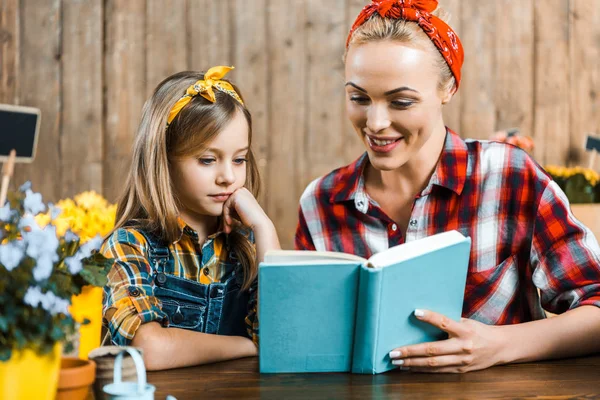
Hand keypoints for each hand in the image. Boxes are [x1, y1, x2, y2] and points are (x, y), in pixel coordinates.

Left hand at [222, 187, 270, 233]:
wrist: (259, 222)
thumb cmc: (251, 220)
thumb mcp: (239, 212)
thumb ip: (232, 209)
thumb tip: (221, 212)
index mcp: (243, 193)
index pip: (230, 203)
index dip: (228, 215)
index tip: (229, 225)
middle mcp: (242, 190)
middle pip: (227, 203)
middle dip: (226, 216)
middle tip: (227, 228)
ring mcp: (239, 192)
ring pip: (225, 205)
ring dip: (225, 218)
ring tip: (228, 228)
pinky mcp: (236, 196)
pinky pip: (225, 206)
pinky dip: (226, 216)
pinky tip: (230, 222)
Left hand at [389, 309, 504, 372]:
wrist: (500, 347)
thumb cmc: (478, 330)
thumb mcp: (466, 321)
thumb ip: (449, 321)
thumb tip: (423, 316)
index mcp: (464, 329)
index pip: (444, 322)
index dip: (430, 317)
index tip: (414, 312)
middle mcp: (463, 346)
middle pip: (433, 350)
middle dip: (411, 351)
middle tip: (393, 352)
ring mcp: (461, 360)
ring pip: (433, 364)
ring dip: (412, 363)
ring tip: (396, 362)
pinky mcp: (460, 369)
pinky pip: (438, 371)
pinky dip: (422, 370)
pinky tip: (409, 368)